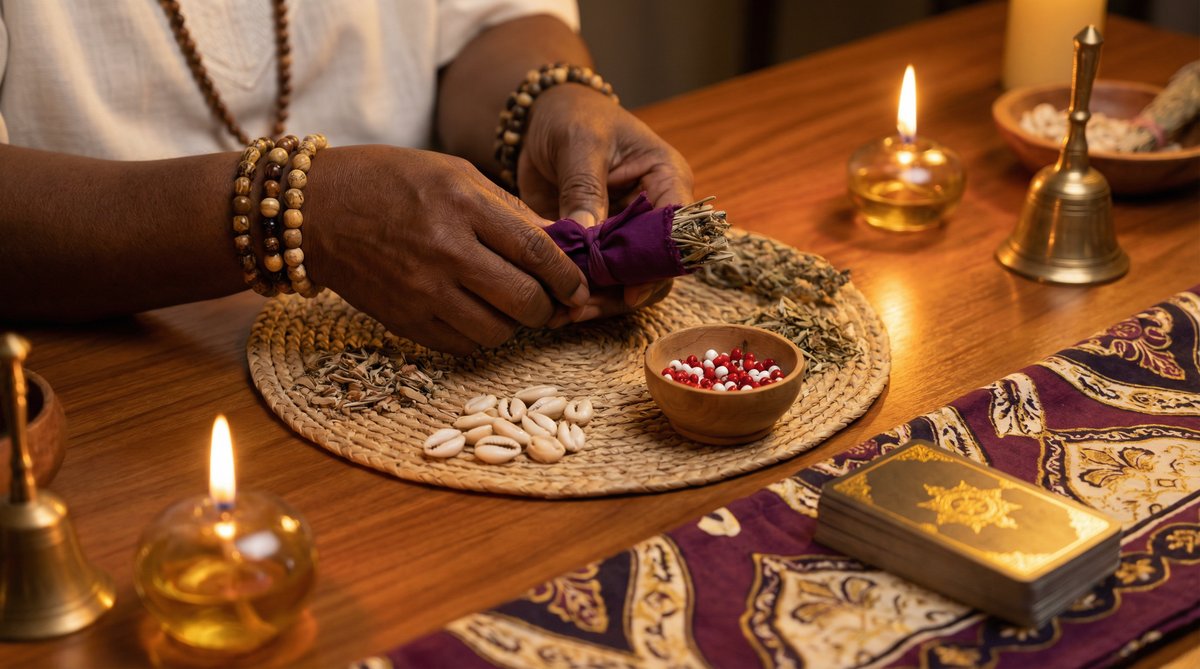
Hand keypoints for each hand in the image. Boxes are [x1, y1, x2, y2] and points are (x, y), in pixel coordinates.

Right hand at [304, 146, 588, 353]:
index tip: (580, 288)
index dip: (569, 278)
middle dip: (548, 307)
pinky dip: (480, 336)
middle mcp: (446, 251)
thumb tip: (559, 244)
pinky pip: (464, 346)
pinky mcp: (406, 321)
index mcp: (463, 205)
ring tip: (507, 306)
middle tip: (550, 302)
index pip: (538, 252)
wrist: (315, 212)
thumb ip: (508, 210)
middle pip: (524, 300)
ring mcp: (424, 291)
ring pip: (498, 332)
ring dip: (513, 324)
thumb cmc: (390, 182)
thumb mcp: (454, 173)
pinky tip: (475, 315)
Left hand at [516, 85, 693, 321]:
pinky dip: (580, 295)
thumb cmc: (572, 116)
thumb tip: (588, 236)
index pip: (677, 229)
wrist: (540, 119)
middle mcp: (654, 212)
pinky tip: (556, 308)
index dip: (658, 264)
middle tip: (582, 307)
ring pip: (629, 282)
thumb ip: (585, 188)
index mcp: (666, 178)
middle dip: (622, 293)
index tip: (629, 290)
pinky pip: (599, 280)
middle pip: (656, 267)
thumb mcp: (580, 143)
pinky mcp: (599, 247)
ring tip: (564, 314)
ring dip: (599, 302)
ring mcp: (627, 234)